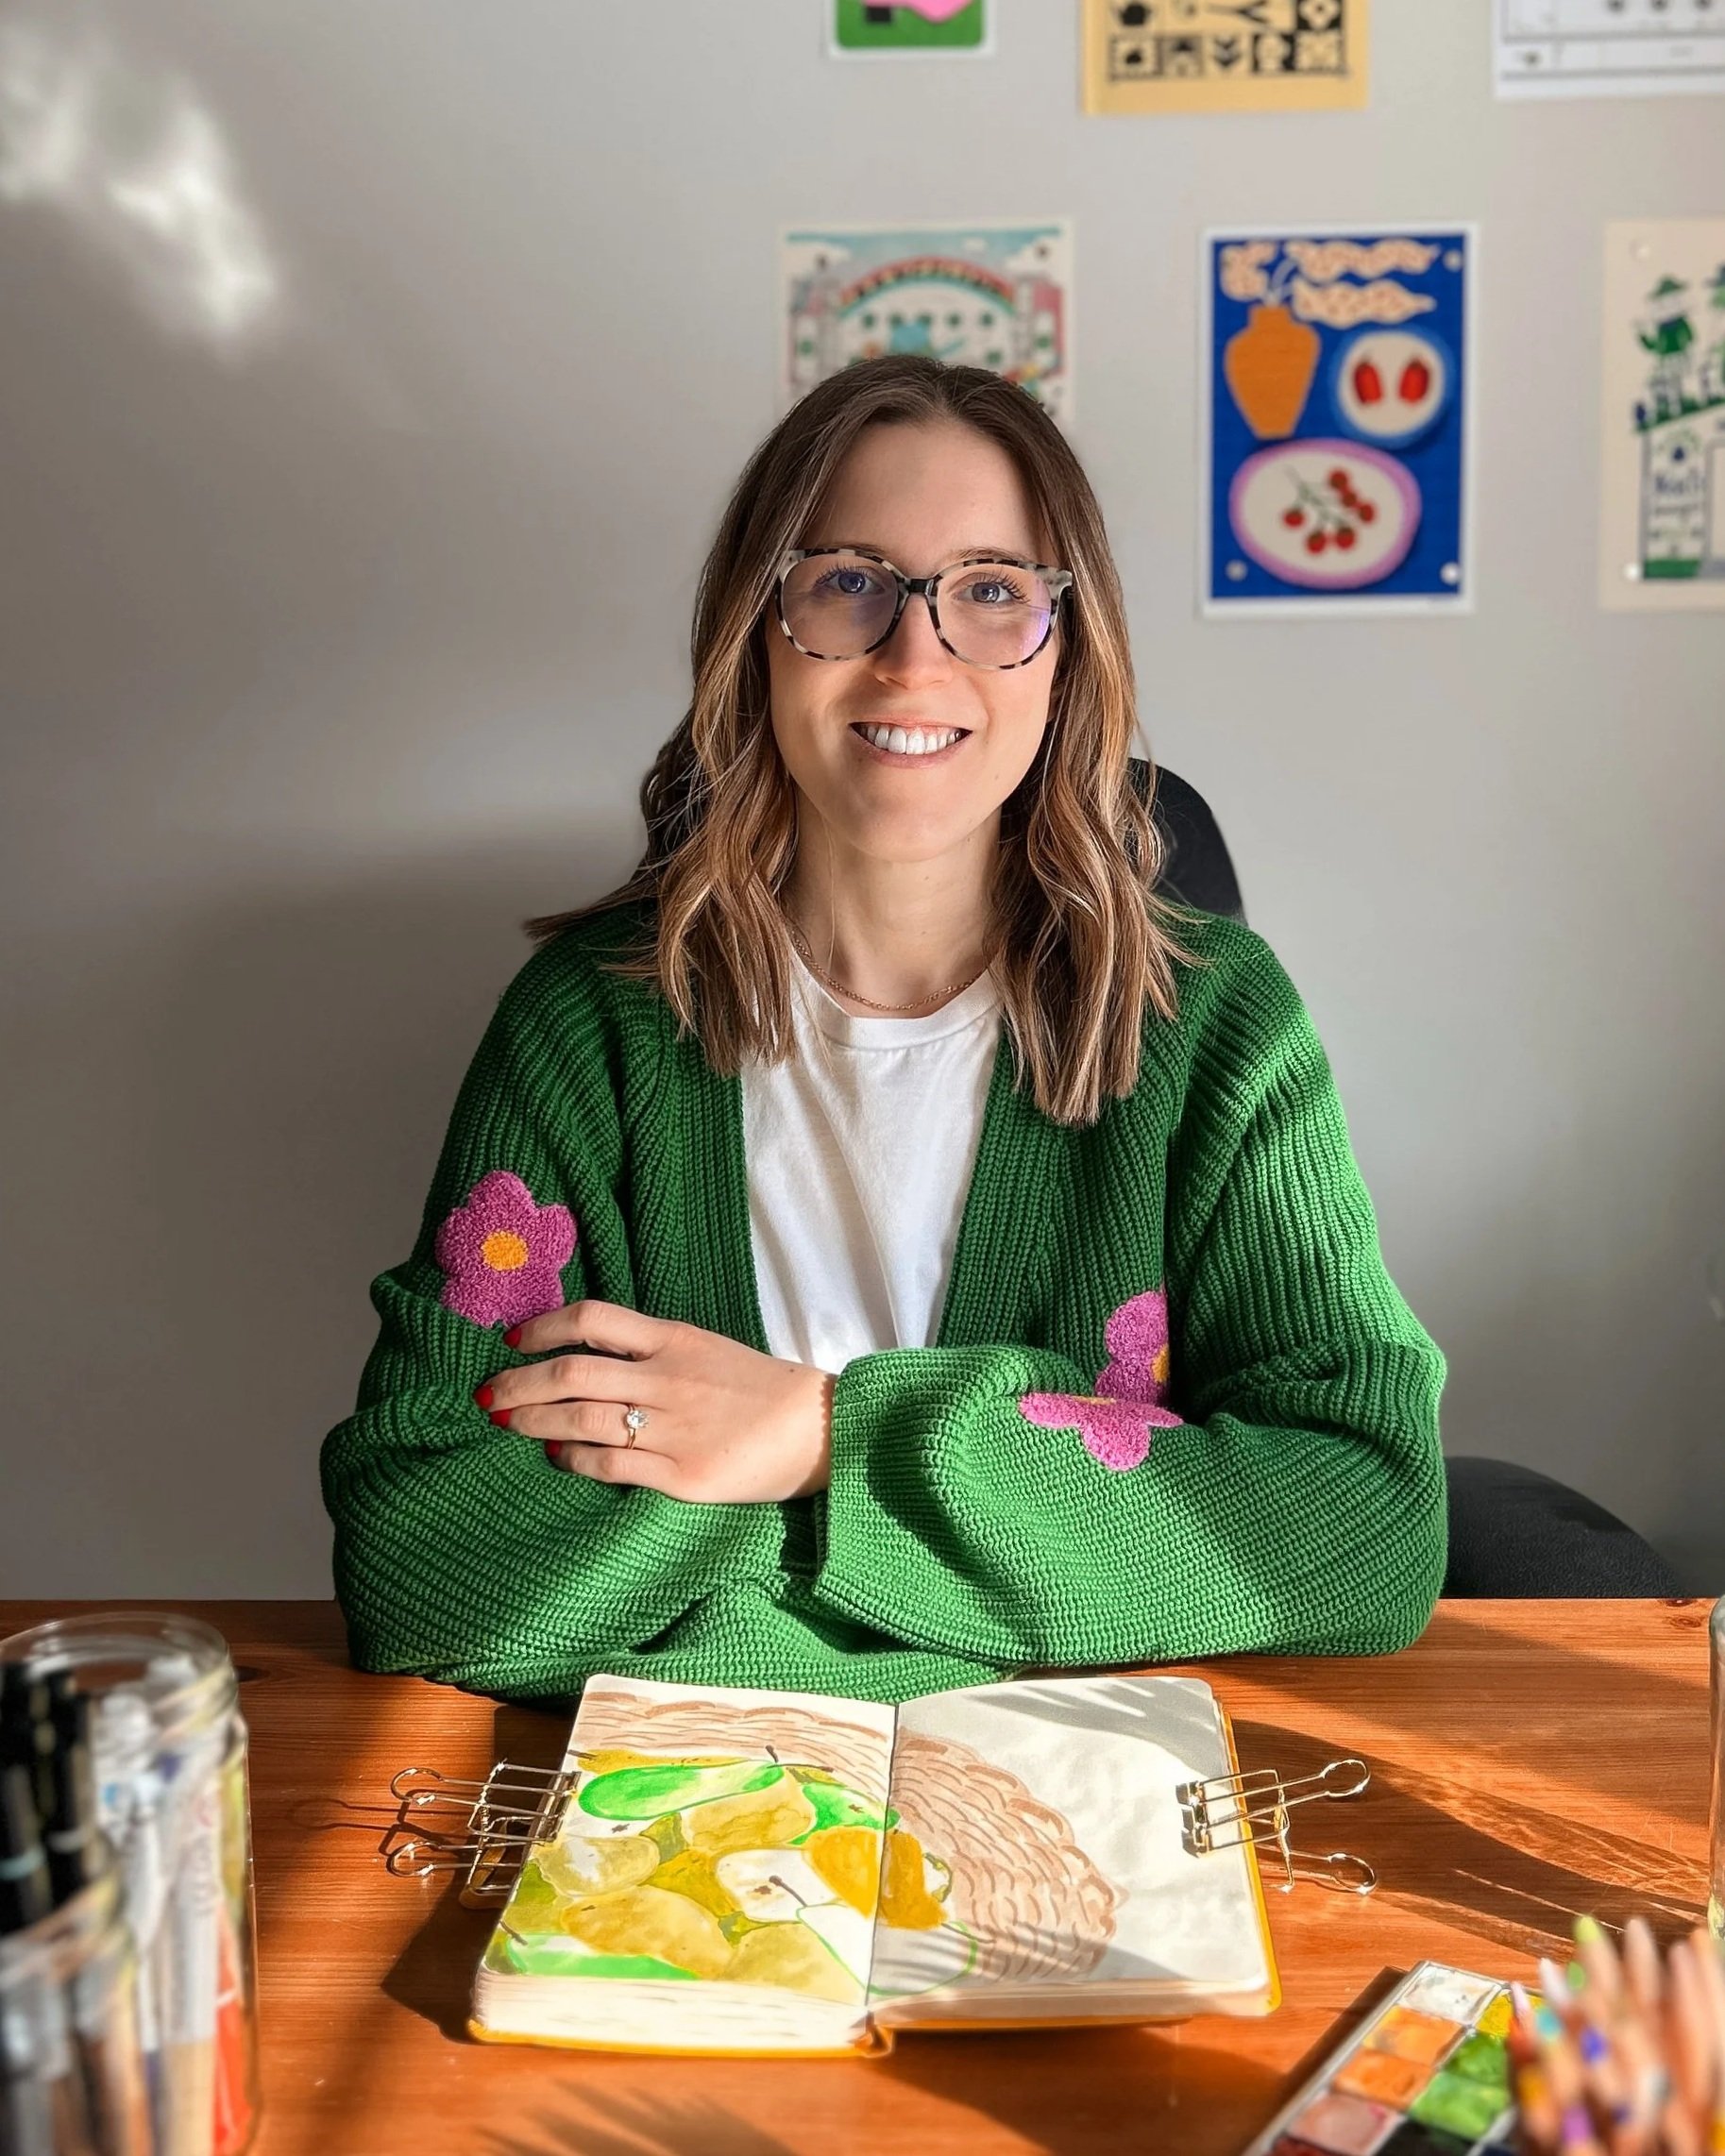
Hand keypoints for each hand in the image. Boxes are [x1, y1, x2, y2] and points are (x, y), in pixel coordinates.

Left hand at [474, 1300, 835, 1503]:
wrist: (820, 1429)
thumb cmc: (760, 1388)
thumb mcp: (706, 1347)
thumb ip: (652, 1349)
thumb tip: (584, 1356)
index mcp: (674, 1339)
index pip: (592, 1320)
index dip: (542, 1327)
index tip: (513, 1340)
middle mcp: (668, 1379)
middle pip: (571, 1373)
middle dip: (519, 1382)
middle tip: (488, 1392)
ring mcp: (674, 1429)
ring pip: (580, 1419)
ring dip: (533, 1420)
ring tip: (508, 1422)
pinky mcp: (682, 1476)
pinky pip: (609, 1465)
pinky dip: (572, 1458)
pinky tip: (555, 1455)